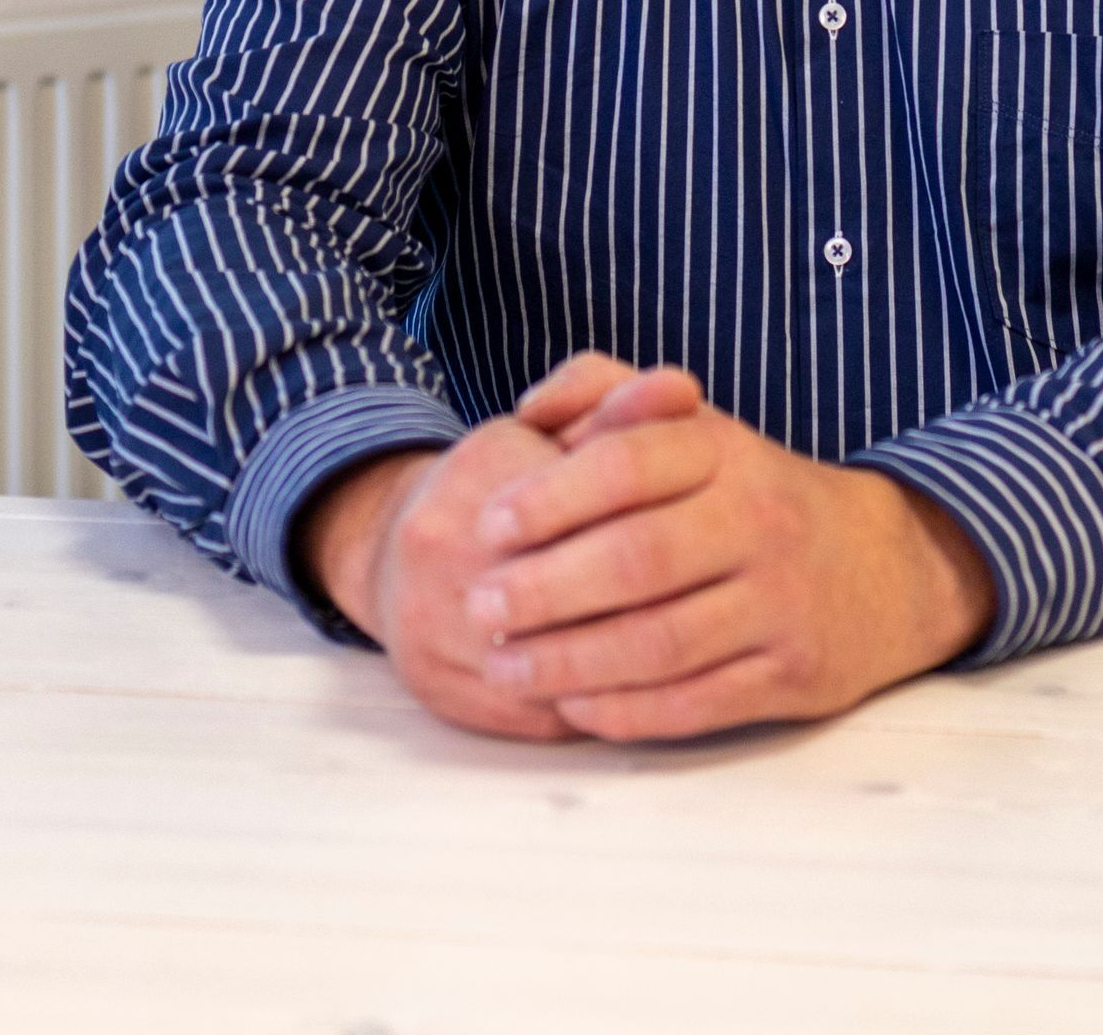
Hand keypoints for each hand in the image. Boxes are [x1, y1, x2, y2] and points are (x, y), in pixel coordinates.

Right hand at [294, 356, 701, 740]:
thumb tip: (682, 390)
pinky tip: (638, 693)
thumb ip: (622, 410)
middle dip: (649, 601)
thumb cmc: (498, 482)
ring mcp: (430, 623)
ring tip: (688, 655)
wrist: (391, 545)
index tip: (711, 542)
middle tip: (710, 606)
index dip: (660, 526)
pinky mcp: (437, 689)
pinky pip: (536, 712)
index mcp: (481, 469)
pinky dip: (594, 706)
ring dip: (628, 666)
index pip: (596, 504)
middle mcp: (440, 544)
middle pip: (573, 591)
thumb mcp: (557, 430)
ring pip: (556, 664)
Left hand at [462, 370, 997, 741]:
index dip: (552, 495)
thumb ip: (604, 393)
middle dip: (547, 588)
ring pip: (662, 641)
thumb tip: (528, 409)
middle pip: (638, 558)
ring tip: (504, 667)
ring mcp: (778, 602)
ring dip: (572, 660)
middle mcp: (757, 521)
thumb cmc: (753, 493)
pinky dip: (626, 710)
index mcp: (724, 451)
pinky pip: (697, 702)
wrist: (883, 567)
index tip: (488, 526)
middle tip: (479, 606)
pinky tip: (571, 707)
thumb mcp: (694, 425)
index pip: (630, 464)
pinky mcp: (791, 676)